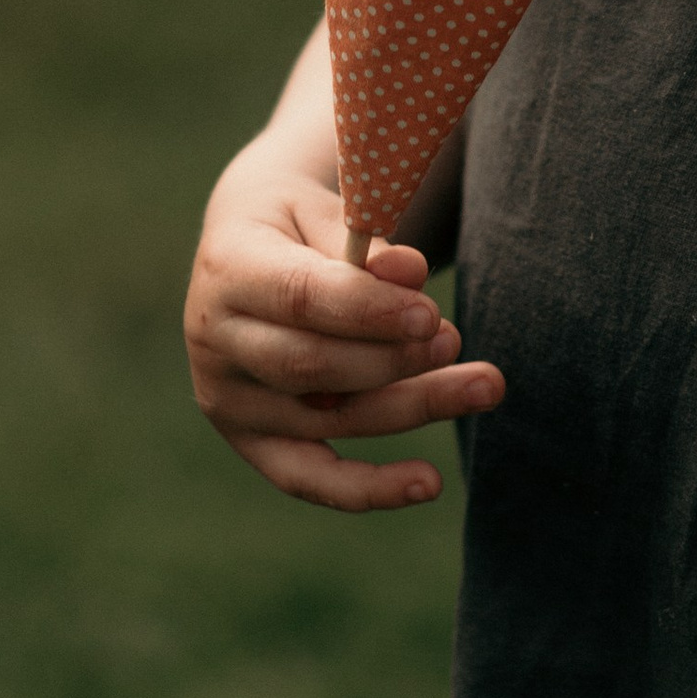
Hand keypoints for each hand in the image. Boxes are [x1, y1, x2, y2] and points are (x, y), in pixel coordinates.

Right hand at [184, 148, 503, 512]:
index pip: (299, 299)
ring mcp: (229, 398)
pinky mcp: (251, 439)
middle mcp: (215, 341)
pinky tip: (428, 484)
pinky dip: (369, 488)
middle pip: (312, 367)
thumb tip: (412, 274)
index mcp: (227, 270)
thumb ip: (366, 243)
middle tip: (452, 339)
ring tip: (481, 385)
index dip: (367, 311)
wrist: (246, 250)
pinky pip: (307, 477)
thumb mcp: (324, 209)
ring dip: (410, 406)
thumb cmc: (297, 222)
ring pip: (327, 418)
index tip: (429, 314)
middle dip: (393, 359)